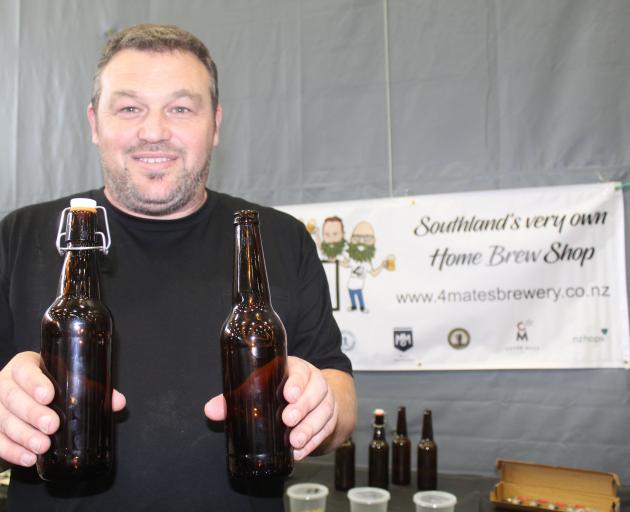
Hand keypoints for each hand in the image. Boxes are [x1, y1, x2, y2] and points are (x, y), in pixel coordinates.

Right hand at [0, 351, 125, 467]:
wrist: (24, 399)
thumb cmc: (50, 385)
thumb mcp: (66, 380)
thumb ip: (91, 389)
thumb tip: (118, 402)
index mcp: (26, 366)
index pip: (25, 370)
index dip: (34, 382)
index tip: (49, 395)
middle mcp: (5, 384)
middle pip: (12, 397)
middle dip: (32, 413)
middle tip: (52, 425)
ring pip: (3, 420)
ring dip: (24, 435)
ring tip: (43, 446)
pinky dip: (12, 451)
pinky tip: (29, 458)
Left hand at [204, 356, 337, 460]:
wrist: (312, 396)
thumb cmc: (280, 388)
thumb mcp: (261, 386)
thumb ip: (235, 397)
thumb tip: (211, 410)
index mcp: (297, 369)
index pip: (302, 371)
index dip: (298, 382)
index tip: (288, 393)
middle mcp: (315, 383)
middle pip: (317, 391)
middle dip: (303, 406)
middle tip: (288, 419)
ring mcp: (325, 401)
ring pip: (324, 412)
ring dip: (310, 428)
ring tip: (295, 441)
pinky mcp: (330, 419)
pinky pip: (326, 430)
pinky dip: (314, 442)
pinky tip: (300, 452)